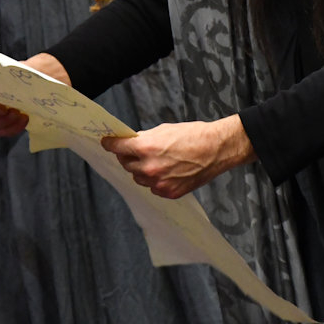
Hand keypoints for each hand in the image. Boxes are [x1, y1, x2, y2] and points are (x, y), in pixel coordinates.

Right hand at [0, 52, 71, 136]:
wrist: (38, 81)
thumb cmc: (23, 73)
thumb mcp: (16, 68)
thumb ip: (9, 70)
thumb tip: (12, 71)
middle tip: (3, 107)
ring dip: (5, 121)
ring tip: (18, 112)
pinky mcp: (6, 125)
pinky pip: (6, 131)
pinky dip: (15, 127)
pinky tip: (24, 118)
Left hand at [101, 115, 255, 199]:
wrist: (216, 149)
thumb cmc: (193, 135)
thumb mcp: (164, 130)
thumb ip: (144, 138)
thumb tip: (131, 143)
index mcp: (146, 148)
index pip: (118, 147)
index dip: (110, 144)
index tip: (107, 143)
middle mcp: (149, 167)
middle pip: (126, 164)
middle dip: (129, 157)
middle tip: (135, 151)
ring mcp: (158, 183)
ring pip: (138, 178)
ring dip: (141, 170)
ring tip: (157, 161)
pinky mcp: (168, 193)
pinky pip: (153, 187)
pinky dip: (155, 180)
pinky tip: (168, 170)